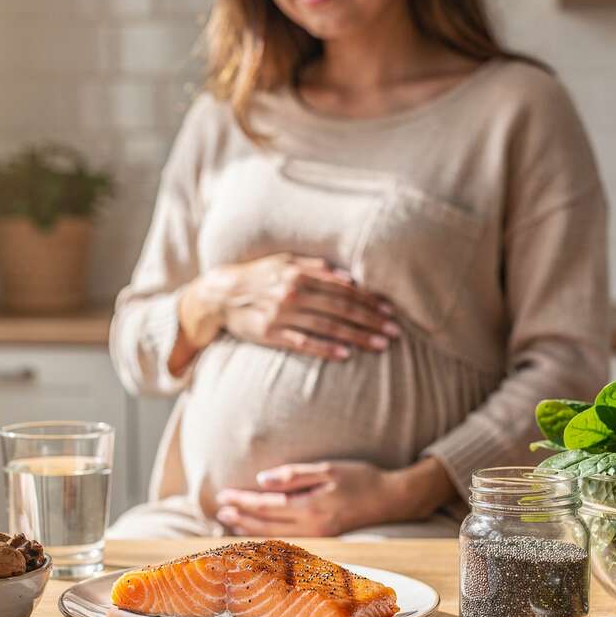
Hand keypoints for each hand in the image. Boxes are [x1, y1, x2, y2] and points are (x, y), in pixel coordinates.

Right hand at [174, 253, 398, 366]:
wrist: (219, 295)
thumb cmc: (258, 276)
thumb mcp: (284, 261)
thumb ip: (315, 266)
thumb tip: (348, 276)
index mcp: (300, 273)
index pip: (343, 289)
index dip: (369, 301)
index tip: (390, 311)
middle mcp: (293, 293)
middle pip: (341, 308)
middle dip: (371, 321)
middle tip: (395, 332)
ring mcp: (282, 315)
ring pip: (328, 327)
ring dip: (357, 336)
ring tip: (380, 346)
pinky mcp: (271, 334)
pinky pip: (303, 343)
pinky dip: (325, 349)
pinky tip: (345, 355)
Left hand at [214, 458, 456, 536]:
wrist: (392, 499)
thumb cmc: (361, 478)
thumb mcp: (328, 469)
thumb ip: (294, 476)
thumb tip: (262, 480)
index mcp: (310, 508)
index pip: (266, 506)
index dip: (242, 501)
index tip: (223, 495)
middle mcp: (311, 528)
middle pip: (266, 524)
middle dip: (240, 516)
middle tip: (219, 509)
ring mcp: (317, 537)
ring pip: (274, 535)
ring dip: (250, 528)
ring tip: (230, 521)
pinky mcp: (323, 539)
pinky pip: (286, 539)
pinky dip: (267, 534)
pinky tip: (257, 530)